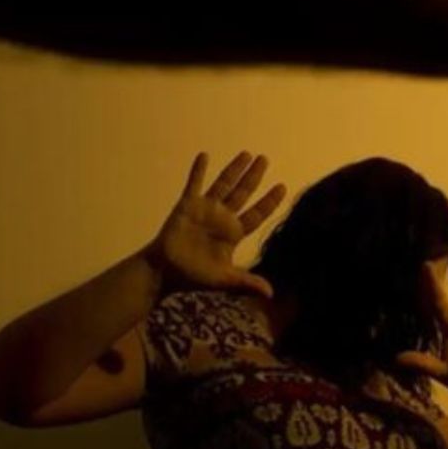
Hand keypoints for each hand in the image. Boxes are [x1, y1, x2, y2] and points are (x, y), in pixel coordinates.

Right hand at [146, 150, 286, 297]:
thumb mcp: (225, 279)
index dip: (270, 201)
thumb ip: (247, 282)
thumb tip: (271, 294)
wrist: (165, 271)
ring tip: (246, 154)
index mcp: (234, 233)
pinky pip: (194, 184)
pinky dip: (199, 170)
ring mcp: (205, 209)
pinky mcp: (187, 205)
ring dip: (234, 169)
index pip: (257, 214)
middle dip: (254, 177)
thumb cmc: (194, 275)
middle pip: (243, 193)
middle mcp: (223, 218)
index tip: (282, 186)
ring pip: (224, 184)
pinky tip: (205, 156)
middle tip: (265, 159)